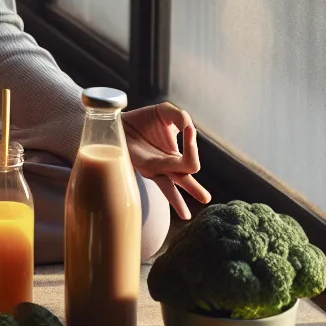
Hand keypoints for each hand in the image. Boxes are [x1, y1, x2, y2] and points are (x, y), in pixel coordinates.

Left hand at [122, 102, 210, 218]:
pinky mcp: (144, 168)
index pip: (190, 156)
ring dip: (182, 198)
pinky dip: (174, 195)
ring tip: (191, 212)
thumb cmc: (143, 119)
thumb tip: (189, 128)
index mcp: (175, 155)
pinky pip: (162, 183)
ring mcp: (155, 169)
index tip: (189, 129)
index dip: (192, 143)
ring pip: (173, 186)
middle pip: (185, 178)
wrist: (119, 120)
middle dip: (194, 189)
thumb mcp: (166, 112)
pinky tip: (183, 213)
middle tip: (205, 198)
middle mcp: (167, 165)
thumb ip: (181, 117)